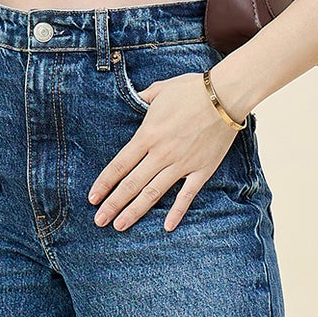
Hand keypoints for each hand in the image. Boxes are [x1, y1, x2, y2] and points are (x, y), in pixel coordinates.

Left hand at [88, 72, 239, 231]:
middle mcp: (161, 154)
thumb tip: (136, 97)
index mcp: (147, 135)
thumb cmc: (192, 90)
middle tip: (99, 220)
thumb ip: (144, 97)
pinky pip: (187, 195)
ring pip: (153, 193)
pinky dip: (177, 212)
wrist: (225, 96)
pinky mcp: (201, 170)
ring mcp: (181, 164)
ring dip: (135, 211)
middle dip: (113, 204)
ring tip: (120, 225)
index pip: (119, 165)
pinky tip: (167, 226)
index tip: (92, 198)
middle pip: (131, 184)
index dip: (104, 183)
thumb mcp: (160, 90)